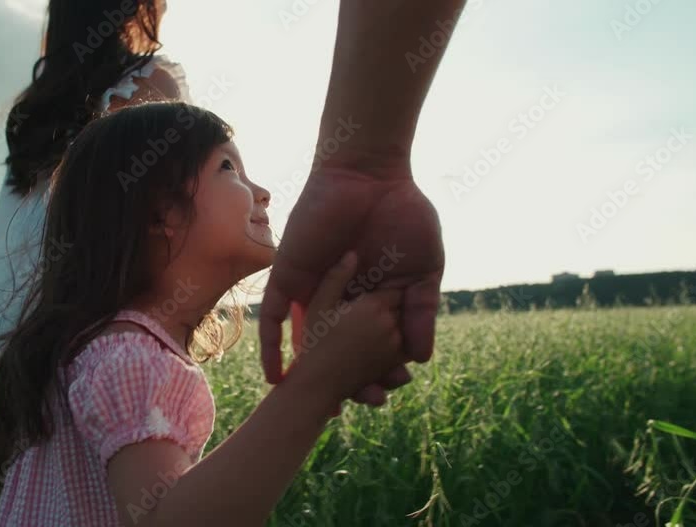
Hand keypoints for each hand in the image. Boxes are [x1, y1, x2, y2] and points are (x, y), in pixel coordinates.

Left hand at [260, 166, 443, 403]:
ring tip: (325, 403)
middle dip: (351, 378)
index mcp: (371, 299)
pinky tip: (276, 378)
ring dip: (312, 373)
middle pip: (340, 350)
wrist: (371, 176)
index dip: (380, 368)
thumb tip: (422, 357)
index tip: (391, 389)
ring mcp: (312, 292)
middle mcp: (340, 301)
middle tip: (366, 400)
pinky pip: (272, 318)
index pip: (372, 343)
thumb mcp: (424, 269)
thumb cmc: (404, 214)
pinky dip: (271, 347)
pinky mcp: (287, 278)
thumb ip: (422, 310)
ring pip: (307, 341)